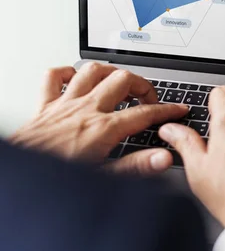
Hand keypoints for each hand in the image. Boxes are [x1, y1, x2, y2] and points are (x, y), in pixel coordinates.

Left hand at [10, 64, 188, 175]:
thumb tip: (163, 158)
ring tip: (120, 81)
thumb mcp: (104, 179)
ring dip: (109, 73)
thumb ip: (137, 167)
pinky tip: (76, 79)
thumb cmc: (56, 179)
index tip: (177, 109)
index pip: (144, 114)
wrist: (21, 177)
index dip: (166, 110)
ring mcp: (64, 104)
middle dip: (142, 85)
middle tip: (149, 98)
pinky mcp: (44, 106)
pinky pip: (53, 77)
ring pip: (92, 71)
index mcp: (103, 129)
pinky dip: (66, 73)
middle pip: (122, 81)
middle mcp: (86, 110)